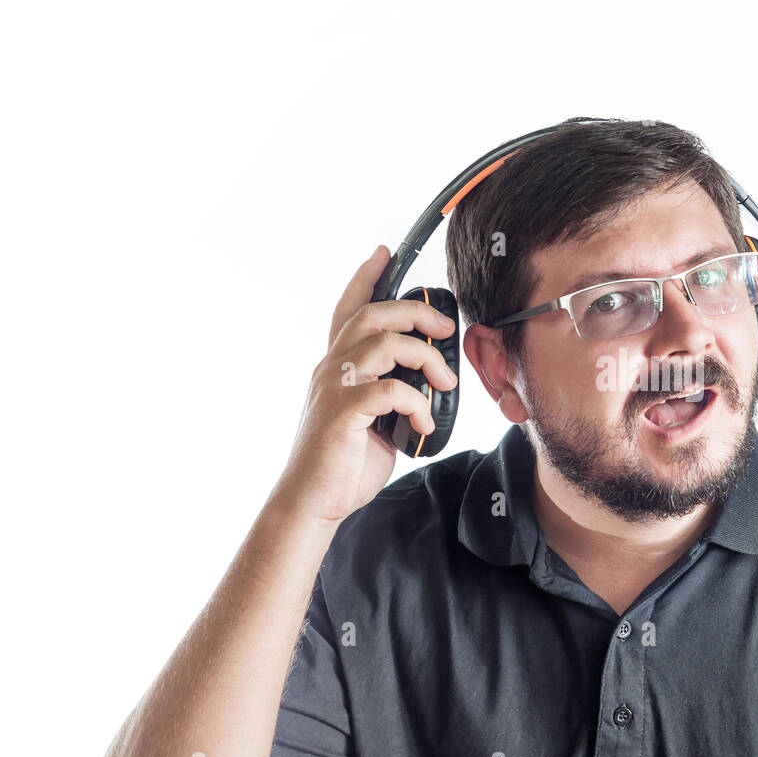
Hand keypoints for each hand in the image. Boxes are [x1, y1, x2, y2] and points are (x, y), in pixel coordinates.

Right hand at [268, 245, 458, 525]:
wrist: (312, 502)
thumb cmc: (343, 464)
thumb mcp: (372, 420)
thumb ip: (391, 395)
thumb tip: (427, 386)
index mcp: (337, 366)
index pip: (348, 309)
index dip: (365, 278)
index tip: (385, 253)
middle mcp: (331, 369)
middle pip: (373, 315)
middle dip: (416, 312)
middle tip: (445, 327)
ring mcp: (334, 388)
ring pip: (384, 344)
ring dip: (426, 358)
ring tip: (445, 384)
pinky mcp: (342, 413)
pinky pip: (390, 391)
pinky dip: (417, 403)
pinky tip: (426, 424)